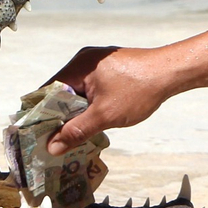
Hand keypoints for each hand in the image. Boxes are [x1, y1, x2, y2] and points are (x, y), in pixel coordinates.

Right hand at [45, 46, 175, 154]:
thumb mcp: (104, 115)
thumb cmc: (139, 90)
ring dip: (74, 110)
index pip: (47, 90)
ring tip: (70, 133)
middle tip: (52, 139)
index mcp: (78, 66)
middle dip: (57, 114)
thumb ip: (76, 131)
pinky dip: (87, 103)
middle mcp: (83, 60)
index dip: (40, 113)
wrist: (173, 71)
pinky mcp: (108, 67)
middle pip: (60, 90)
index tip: (35, 133)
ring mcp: (96, 62)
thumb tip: (52, 147)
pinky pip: (88, 86)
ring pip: (76, 90)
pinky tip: (91, 119)